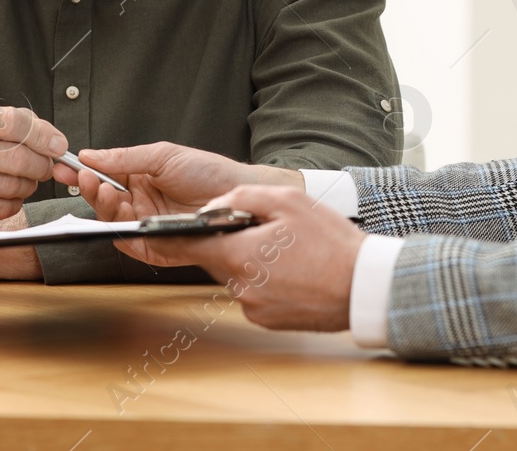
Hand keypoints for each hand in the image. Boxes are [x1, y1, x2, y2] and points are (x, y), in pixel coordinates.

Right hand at [0, 101, 66, 236]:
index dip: (43, 135)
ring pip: (13, 186)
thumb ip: (7, 123)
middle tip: (45, 165)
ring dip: (28, 184)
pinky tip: (6, 193)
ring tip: (23, 178)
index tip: (57, 144)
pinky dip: (13, 202)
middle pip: (17, 159)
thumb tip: (51, 138)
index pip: (12, 123)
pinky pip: (1, 208)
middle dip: (41, 164)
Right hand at [49, 142, 300, 266]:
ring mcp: (147, 225)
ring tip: (104, 191)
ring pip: (113, 222)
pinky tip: (119, 219)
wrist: (238, 195)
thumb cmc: (207, 171)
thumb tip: (90, 155)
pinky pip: (131, 245)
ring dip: (103, 207)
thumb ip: (125, 158)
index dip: (84, 173)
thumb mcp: (163, 155)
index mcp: (138, 178)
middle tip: (84, 178)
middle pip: (103, 201)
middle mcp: (139, 203)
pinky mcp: (157, 247)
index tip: (65, 167)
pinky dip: (121, 234)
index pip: (103, 177)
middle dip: (90, 189)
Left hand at [141, 184, 366, 331]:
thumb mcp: (287, 201)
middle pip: (216, 257)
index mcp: (239, 254)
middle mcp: (238, 286)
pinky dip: (264, 279)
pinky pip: (253, 292)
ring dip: (249, 260)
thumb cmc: (330, 243)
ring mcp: (252, 307)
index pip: (189, 244)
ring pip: (235, 274)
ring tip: (285, 250)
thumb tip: (214, 206)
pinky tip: (291, 270)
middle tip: (260, 229)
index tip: (153, 228)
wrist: (363, 287)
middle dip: (229, 241)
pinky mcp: (266, 320)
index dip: (172, 233)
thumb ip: (243, 197)